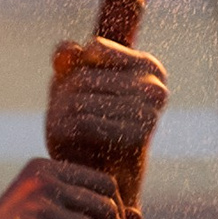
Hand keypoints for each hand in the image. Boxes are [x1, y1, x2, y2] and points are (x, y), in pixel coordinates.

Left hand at [44, 39, 167, 207]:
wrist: (98, 169)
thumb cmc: (85, 115)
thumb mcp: (72, 78)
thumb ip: (67, 57)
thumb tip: (69, 51)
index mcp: (150, 67)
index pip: (94, 49)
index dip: (75, 68)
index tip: (78, 87)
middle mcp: (156, 89)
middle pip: (85, 76)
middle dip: (65, 93)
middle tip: (63, 111)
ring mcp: (149, 113)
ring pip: (82, 97)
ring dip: (61, 110)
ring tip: (64, 122)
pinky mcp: (136, 137)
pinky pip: (85, 122)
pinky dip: (67, 129)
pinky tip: (68, 136)